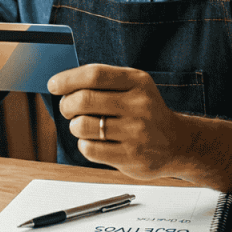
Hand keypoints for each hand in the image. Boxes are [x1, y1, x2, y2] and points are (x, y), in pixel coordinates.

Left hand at [47, 64, 186, 179]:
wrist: (177, 143)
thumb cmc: (144, 111)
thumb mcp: (133, 86)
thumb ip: (103, 81)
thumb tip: (61, 84)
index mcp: (138, 81)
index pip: (95, 75)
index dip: (68, 79)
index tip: (53, 85)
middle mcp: (139, 105)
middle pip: (84, 100)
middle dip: (66, 105)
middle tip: (67, 109)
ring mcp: (136, 132)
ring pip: (82, 126)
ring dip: (74, 126)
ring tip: (82, 126)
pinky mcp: (131, 157)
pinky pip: (89, 149)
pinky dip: (84, 144)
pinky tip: (94, 142)